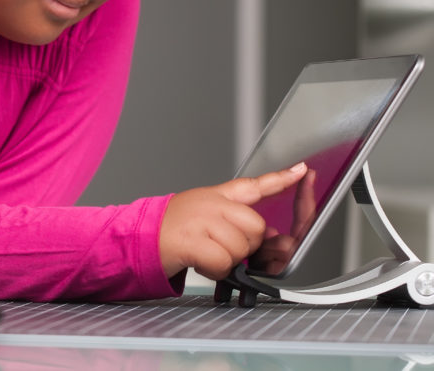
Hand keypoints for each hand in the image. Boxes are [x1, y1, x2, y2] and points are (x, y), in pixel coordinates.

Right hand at [159, 162, 307, 279]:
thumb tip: (268, 237)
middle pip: (255, 228)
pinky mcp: (192, 239)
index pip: (254, 185)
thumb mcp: (202, 213)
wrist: (138, 236)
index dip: (281, 179)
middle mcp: (212, 203)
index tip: (301, 171)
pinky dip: (214, 270)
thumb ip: (235, 222)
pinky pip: (223, 261)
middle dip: (245, 247)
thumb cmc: (170, 229)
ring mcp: (202, 219)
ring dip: (227, 261)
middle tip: (220, 248)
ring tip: (205, 253)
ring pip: (241, 248)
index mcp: (216, 196)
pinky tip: (200, 262)